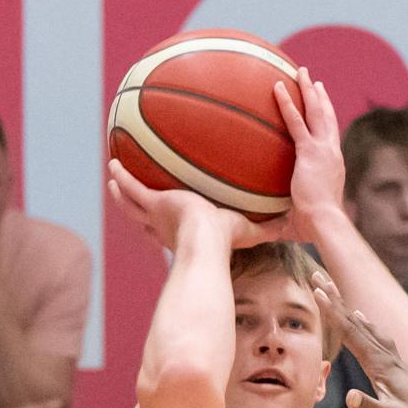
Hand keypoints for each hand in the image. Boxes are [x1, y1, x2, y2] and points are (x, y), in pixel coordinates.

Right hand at [106, 157, 268, 254]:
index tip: (168, 217)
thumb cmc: (227, 243)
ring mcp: (157, 216)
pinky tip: (112, 164)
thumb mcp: (250, 231)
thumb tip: (295, 223)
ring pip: (132, 205)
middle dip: (138, 210)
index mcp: (184, 236)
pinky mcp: (154, 203)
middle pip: (146, 220)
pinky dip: (122, 178)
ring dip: (122, 194)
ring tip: (113, 178)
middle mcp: (167, 228)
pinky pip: (133, 188)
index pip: (173, 231)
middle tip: (131, 198)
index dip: (168, 226)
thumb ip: (270, 227)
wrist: (207, 243)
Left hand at [272, 72, 346, 233]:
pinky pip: (295, 121)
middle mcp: (332, 154)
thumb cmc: (314, 228)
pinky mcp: (310, 152)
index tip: (322, 109)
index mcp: (333, 167)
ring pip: (317, 112)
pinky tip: (276, 87)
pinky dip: (286, 102)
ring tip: (301, 72)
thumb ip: (281, 220)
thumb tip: (261, 231)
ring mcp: (323, 151)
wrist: (325, 224)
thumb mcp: (297, 221)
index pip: (330, 139)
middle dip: (321, 98)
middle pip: (328, 119)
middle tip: (315, 82)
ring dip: (308, 90)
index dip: (327, 122)